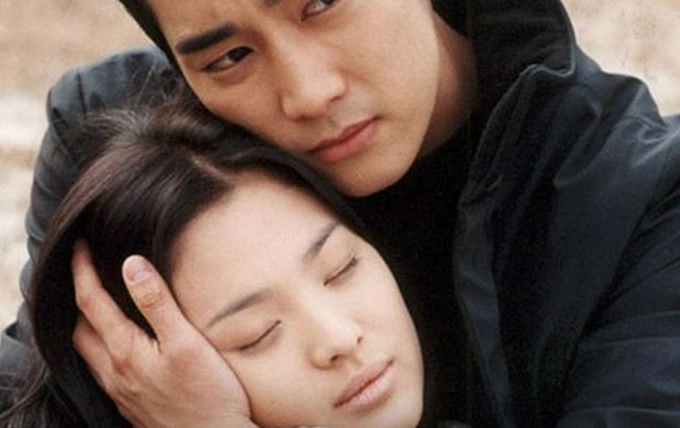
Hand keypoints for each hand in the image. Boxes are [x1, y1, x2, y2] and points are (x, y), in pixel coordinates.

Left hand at [72, 242, 255, 427]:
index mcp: (125, 351)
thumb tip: (131, 265)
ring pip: (88, 352)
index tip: (79, 247)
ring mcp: (121, 392)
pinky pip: (102, 370)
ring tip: (98, 305)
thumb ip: (157, 303)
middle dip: (78, 297)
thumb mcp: (186, 342)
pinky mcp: (132, 404)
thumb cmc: (208, 394)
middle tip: (86, 272)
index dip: (82, 272)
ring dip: (87, 324)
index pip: (90, 302)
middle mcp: (114, 373)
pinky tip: (118, 346)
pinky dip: (100, 347)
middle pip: (80, 329)